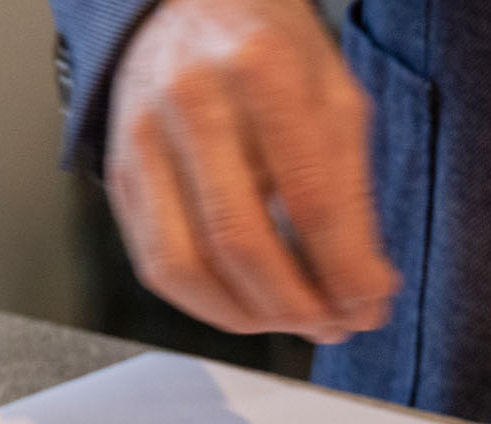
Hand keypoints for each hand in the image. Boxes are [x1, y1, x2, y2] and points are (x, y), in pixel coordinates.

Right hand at [105, 0, 398, 342]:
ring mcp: (142, 137)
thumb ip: (353, 193)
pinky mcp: (118, 170)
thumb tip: (366, 288)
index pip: (309, 201)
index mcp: (259, 73)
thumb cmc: (275, 51)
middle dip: (298, 306)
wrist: (192, 2)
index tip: (372, 304)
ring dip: (251, 318)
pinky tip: (250, 304)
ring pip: (186, 266)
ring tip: (298, 321)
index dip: (345, 271)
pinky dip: (209, 303)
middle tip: (338, 323)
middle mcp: (190, 103)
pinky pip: (156, 263)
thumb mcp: (337, 100)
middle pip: (240, 242)